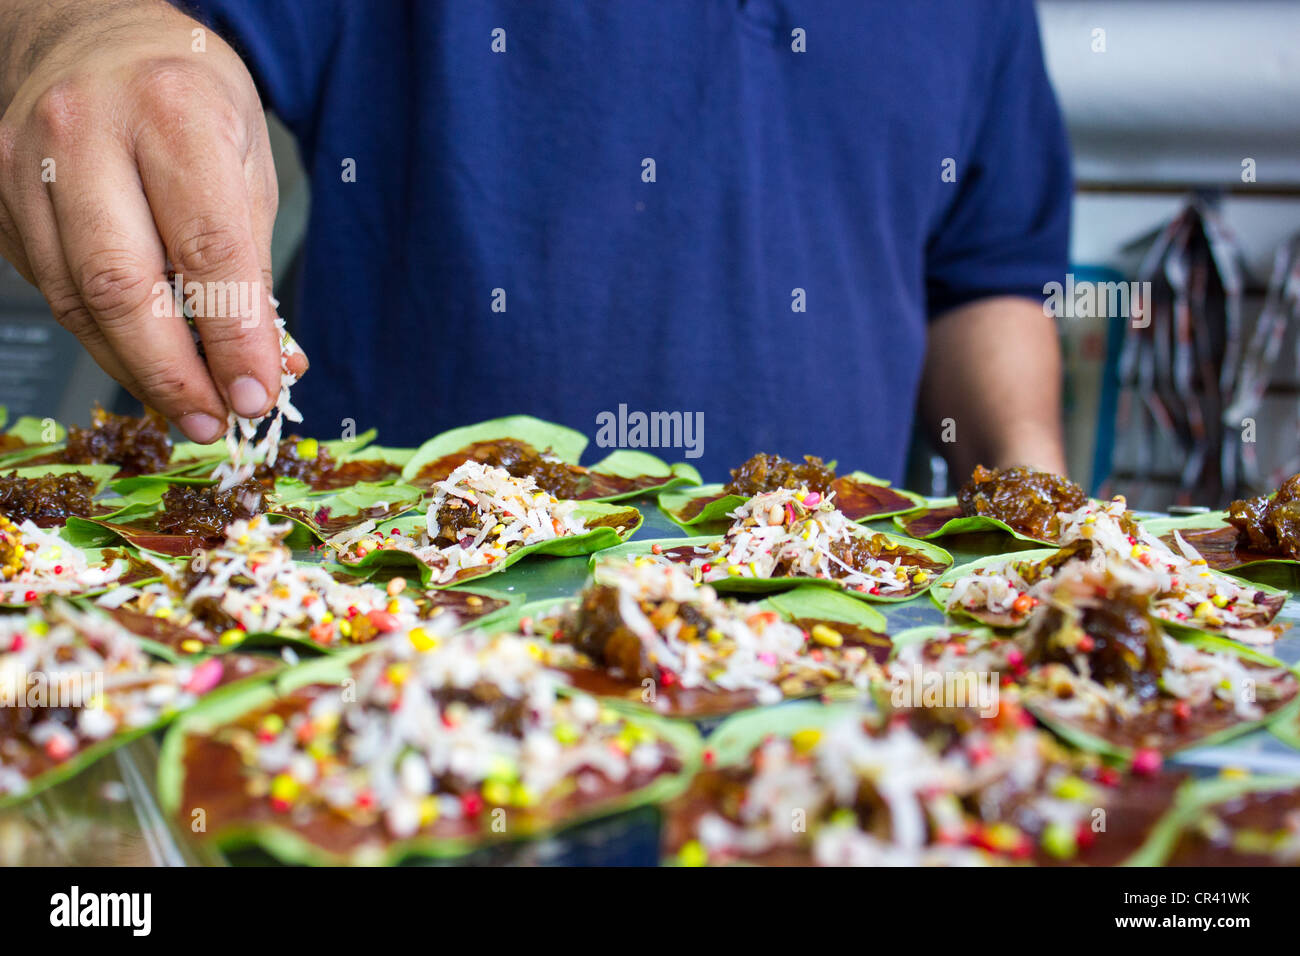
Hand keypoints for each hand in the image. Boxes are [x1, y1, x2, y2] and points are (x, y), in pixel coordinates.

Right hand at [0, 0, 306, 441]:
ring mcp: (23, 163)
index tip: (256, 395)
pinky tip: (142, 363)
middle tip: (214, 423)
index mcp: (171, 112)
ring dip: (135, 370)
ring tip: (187, 409)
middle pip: (121, 284)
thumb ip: (253, 264)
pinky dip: (102, 340)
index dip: (233, 336)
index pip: (206, 247)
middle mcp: (84, 132)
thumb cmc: (185, 99)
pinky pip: (51, 290)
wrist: (89, 32)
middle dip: (173, 373)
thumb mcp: (246, 160)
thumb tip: (269, 365)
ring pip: (76, 299)